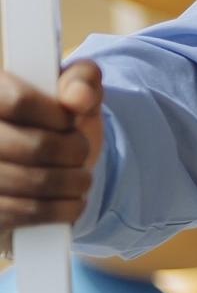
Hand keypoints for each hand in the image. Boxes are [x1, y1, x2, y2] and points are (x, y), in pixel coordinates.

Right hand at [0, 61, 102, 231]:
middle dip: (73, 151)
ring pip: (35, 182)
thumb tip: (79, 96)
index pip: (18, 101)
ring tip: (80, 178)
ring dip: (74, 182)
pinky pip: (27, 212)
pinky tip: (71, 202)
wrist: (38, 171)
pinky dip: (63, 209)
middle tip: (79, 153)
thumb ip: (82, 79)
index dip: (57, 115)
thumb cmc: (52, 125)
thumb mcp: (70, 93)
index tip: (70, 121)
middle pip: (35, 146)